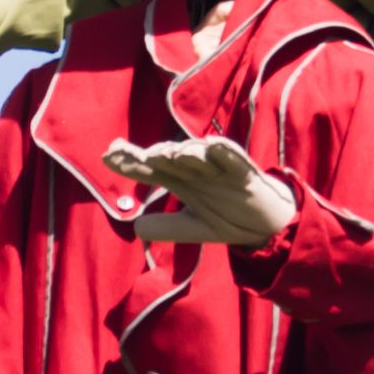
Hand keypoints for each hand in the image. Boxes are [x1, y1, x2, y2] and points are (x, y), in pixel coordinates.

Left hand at [102, 133, 297, 247]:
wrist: (265, 224)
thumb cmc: (229, 217)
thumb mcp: (193, 228)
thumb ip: (167, 228)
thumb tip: (136, 227)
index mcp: (182, 181)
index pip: (149, 168)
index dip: (129, 161)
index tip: (107, 155)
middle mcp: (195, 170)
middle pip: (167, 156)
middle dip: (148, 153)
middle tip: (129, 154)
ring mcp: (218, 168)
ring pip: (196, 153)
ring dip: (181, 152)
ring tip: (166, 155)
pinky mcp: (242, 171)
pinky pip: (232, 156)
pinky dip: (222, 150)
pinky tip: (211, 145)